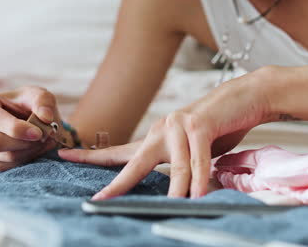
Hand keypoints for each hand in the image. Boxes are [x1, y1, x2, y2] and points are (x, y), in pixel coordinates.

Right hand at [0, 86, 61, 170]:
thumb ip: (43, 102)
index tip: (38, 132)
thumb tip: (46, 117)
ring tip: (44, 139)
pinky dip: (29, 157)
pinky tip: (37, 146)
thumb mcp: (39, 95)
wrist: (31, 118)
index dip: (15, 128)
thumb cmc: (30, 103)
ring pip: (5, 156)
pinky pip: (11, 166)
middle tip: (45, 136)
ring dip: (31, 150)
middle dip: (25, 141)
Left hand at [59, 69, 272, 199]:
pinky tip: (198, 194)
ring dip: (178, 189)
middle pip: (133, 161)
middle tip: (99, 200)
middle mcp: (161, 130)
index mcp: (155, 137)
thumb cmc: (216, 127)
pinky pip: (198, 159)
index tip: (64, 155)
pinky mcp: (200, 125)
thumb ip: (179, 166)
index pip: (118, 151)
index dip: (91, 156)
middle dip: (117, 183)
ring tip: (174, 207)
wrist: (243, 99)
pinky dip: (199, 179)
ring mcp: (179, 126)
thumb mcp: (192, 150)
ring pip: (175, 167)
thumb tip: (177, 190)